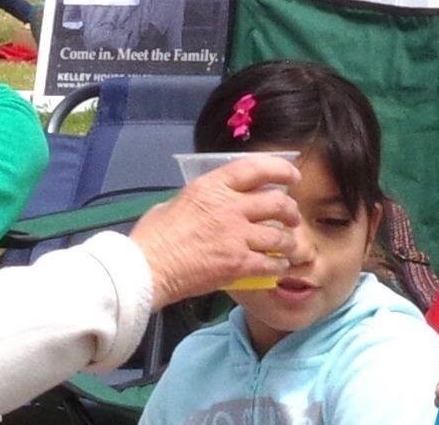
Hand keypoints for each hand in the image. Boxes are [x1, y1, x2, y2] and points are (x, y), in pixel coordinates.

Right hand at [131, 153, 298, 301]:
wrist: (146, 269)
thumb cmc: (152, 237)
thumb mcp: (175, 202)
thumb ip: (198, 199)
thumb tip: (205, 202)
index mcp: (213, 186)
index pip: (257, 168)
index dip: (281, 169)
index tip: (292, 176)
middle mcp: (230, 207)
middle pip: (276, 202)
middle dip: (290, 210)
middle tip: (293, 217)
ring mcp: (236, 235)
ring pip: (278, 235)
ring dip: (288, 241)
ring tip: (289, 247)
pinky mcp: (238, 263)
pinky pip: (270, 263)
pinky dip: (278, 266)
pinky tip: (278, 267)